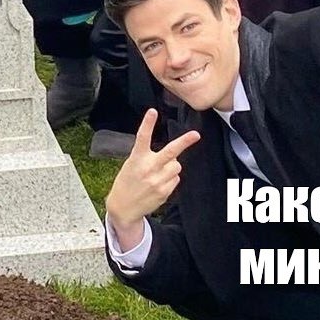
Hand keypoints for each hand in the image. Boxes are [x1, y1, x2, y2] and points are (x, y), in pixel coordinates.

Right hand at [105, 109, 199, 249]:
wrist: (123, 208)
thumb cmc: (127, 183)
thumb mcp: (131, 165)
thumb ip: (149, 157)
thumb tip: (172, 156)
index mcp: (137, 159)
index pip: (142, 138)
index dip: (147, 124)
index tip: (152, 112)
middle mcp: (148, 168)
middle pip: (170, 152)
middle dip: (184, 142)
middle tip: (196, 135)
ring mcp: (157, 181)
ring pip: (176, 166)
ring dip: (172, 166)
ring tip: (158, 173)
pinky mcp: (165, 191)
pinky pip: (176, 179)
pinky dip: (170, 179)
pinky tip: (158, 183)